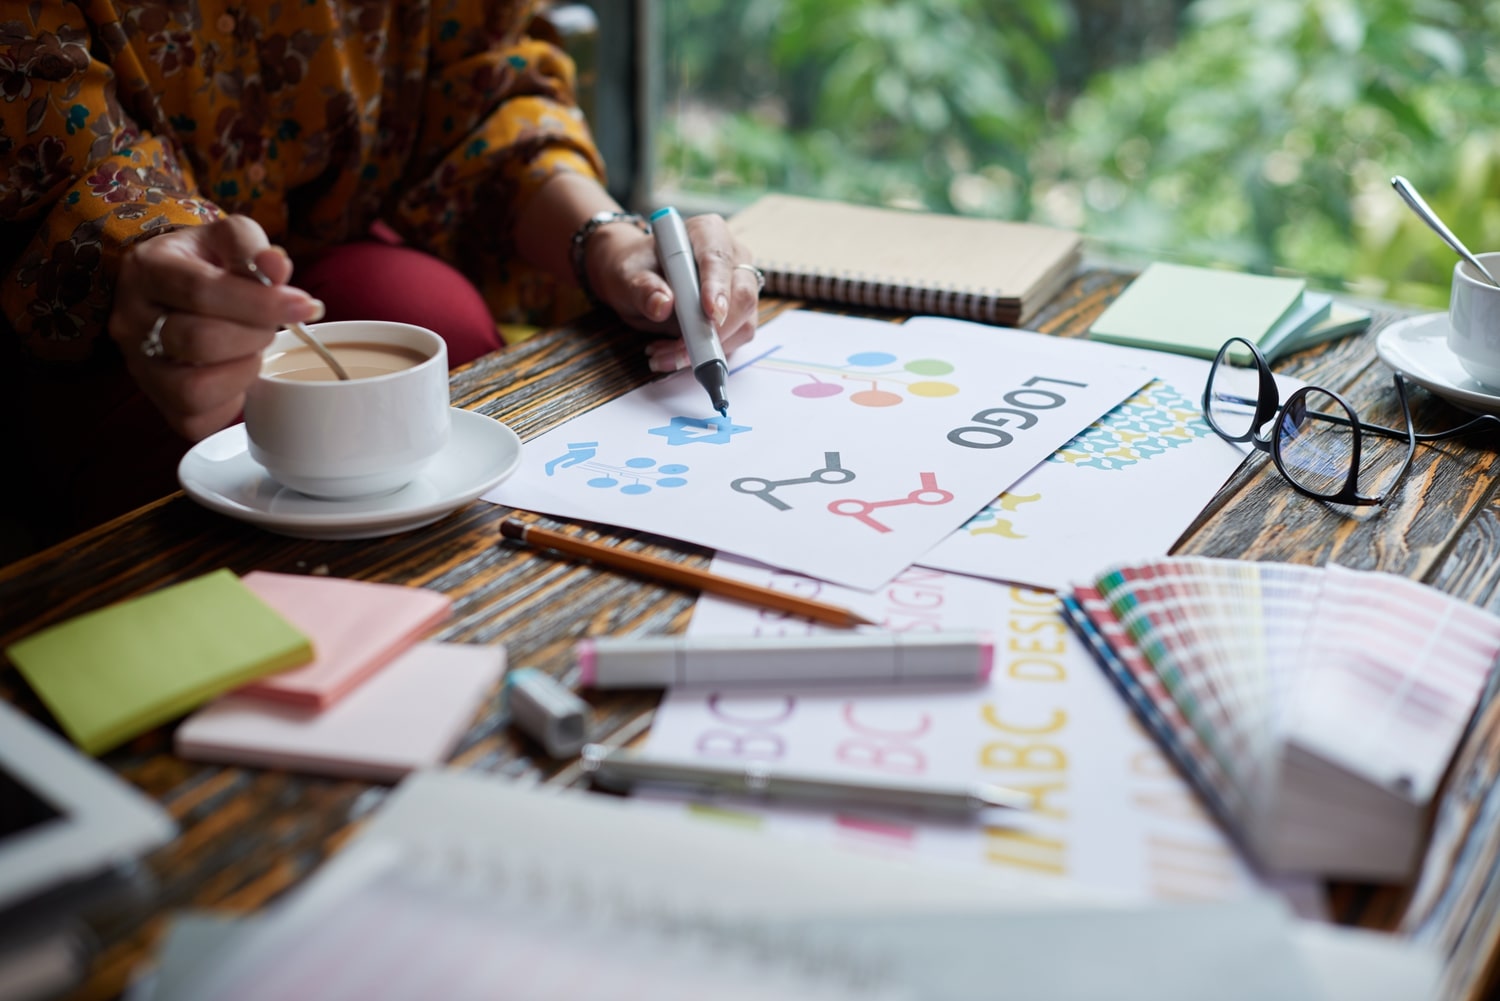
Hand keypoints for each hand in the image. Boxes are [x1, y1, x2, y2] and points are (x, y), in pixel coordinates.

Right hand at [108, 215, 323, 440]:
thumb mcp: (229, 239)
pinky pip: (196, 419)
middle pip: (199, 341)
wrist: (175, 285)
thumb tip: (278, 267)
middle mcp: (131, 321)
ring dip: (242, 372)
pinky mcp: (156, 401)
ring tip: (251, 350)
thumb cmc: (207, 262)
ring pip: (193, 389)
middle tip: (269, 326)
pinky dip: (230, 403)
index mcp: (147, 270)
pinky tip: (236, 374)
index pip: (201, 291)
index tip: (303, 305)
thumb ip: (253, 248)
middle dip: (254, 336)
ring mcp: (138, 366)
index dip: (260, 303)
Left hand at [584, 212, 760, 372]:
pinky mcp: (739, 315)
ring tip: (663, 355)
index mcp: (707, 233)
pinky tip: (673, 355)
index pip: (719, 258)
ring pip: (742, 324)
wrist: (638, 280)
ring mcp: (740, 287)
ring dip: (707, 349)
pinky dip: (706, 355)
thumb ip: (643, 289)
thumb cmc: (636, 270)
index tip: (711, 314)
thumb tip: (663, 305)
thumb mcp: (627, 276)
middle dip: (714, 331)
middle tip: (679, 353)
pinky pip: (733, 341)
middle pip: (742, 296)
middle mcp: (733, 257)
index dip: (717, 287)